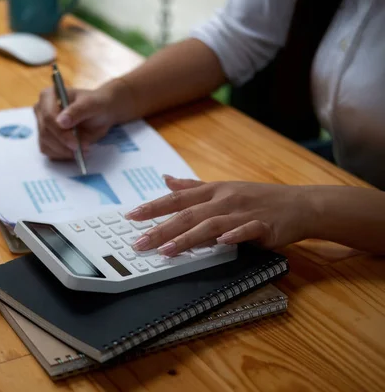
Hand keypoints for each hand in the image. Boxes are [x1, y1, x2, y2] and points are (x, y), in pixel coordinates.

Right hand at [33, 80, 132, 159]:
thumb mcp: (91, 104)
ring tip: (83, 150)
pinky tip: (75, 152)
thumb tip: (61, 122)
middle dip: (64, 145)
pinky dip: (62, 155)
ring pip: (46, 144)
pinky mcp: (45, 138)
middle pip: (45, 133)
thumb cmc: (96, 104)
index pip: (48, 117)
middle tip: (83, 149)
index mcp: (48, 95)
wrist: (100, 112)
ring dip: (64, 152)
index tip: (76, 144)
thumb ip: (77, 111)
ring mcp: (41, 125)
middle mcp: (41, 110)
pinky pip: (48, 151)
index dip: (60, 133)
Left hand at [125, 176, 314, 255]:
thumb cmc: (257, 198)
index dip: (153, 207)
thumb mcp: (222, 188)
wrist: (299, 204)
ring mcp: (243, 212)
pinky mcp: (264, 225)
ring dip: (188, 237)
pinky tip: (221, 243)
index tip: (131, 216)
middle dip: (161, 228)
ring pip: (211, 224)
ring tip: (167, 250)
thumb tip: (165, 179)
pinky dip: (234, 236)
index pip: (177, 198)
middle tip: (139, 242)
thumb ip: (192, 186)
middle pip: (188, 214)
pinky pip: (246, 230)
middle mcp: (224, 199)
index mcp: (213, 191)